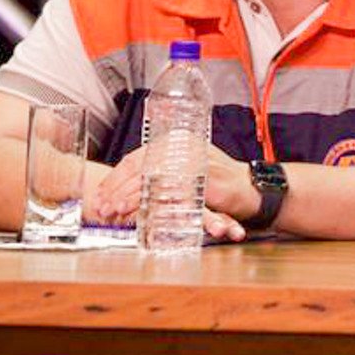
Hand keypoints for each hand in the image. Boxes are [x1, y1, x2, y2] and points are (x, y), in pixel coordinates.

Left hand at [91, 144, 252, 239]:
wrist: (253, 188)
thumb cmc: (219, 183)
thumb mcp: (185, 171)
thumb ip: (162, 172)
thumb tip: (130, 185)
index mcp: (174, 141)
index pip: (136, 158)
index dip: (115, 178)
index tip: (101, 195)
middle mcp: (182, 145)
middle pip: (139, 167)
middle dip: (117, 190)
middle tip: (102, 207)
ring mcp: (192, 159)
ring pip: (151, 179)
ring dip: (131, 197)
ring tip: (116, 211)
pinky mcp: (203, 176)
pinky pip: (171, 191)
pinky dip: (154, 203)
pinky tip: (142, 214)